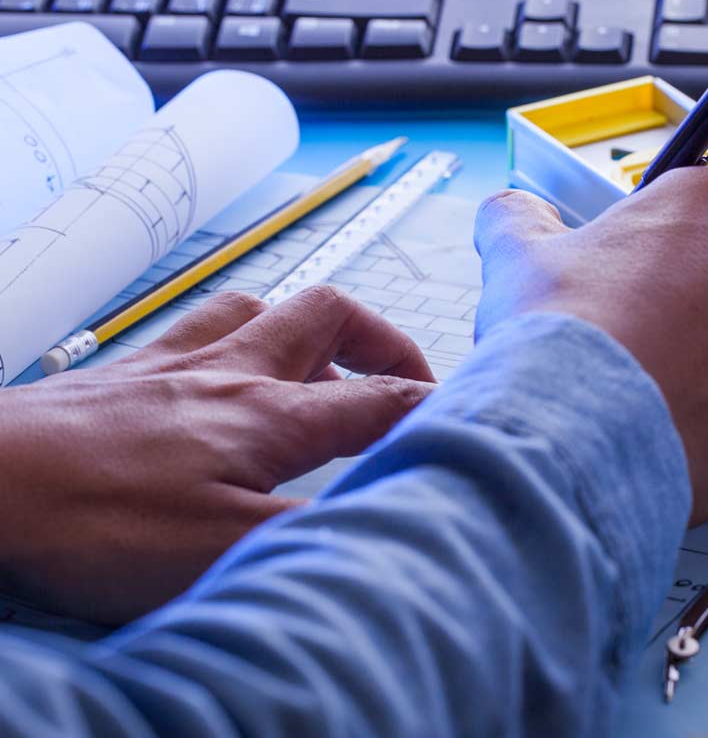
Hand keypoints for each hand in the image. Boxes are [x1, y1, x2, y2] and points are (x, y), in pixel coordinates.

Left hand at [0, 286, 434, 623]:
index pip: (377, 398)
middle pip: (328, 315)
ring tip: (322, 364)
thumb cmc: (95, 519)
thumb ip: (314, 530)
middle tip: (403, 376)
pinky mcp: (126, 371)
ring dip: (306, 328)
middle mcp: (229, 372)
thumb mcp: (222, 551)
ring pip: (261, 307)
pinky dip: (232, 332)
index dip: (429, 404)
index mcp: (268, 416)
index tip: (461, 416)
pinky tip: (222, 368)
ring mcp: (174, 362)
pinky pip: (196, 323)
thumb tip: (387, 520)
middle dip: (381, 339)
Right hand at [474, 168, 707, 523]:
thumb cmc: (560, 329)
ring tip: (641, 386)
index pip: (699, 209)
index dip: (655, 244)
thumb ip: (521, 217)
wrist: (574, 429)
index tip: (626, 271)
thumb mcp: (521, 250)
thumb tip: (513, 212)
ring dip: (705, 365)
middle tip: (632, 332)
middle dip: (691, 304)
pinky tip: (659, 426)